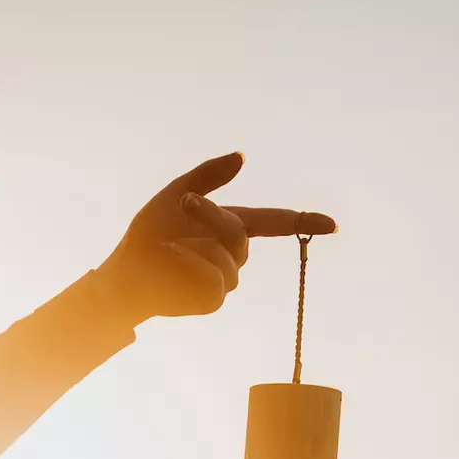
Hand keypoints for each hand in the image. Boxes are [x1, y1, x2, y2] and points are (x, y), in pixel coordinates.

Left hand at [97, 151, 336, 324]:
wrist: (126, 272)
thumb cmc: (148, 235)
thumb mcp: (176, 194)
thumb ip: (209, 176)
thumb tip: (241, 157)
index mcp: (230, 227)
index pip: (274, 223)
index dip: (303, 223)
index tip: (332, 226)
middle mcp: (233, 257)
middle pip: (240, 233)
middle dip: (212, 216)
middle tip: (183, 206)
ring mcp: (225, 281)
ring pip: (228, 258)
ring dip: (196, 245)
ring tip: (169, 250)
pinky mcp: (213, 300)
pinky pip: (213, 278)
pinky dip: (189, 267)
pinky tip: (173, 267)